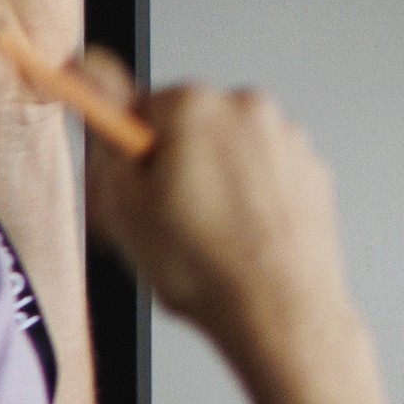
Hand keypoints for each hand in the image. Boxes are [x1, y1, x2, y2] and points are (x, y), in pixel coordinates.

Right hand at [69, 63, 395, 403]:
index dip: (128, 150)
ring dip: (213, 182)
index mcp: (193, 106)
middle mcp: (247, 108)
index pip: (138, 107)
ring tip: (207, 235)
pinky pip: (264, 175)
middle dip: (172, 165)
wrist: (279, 311)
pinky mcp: (311, 169)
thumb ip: (106, 140)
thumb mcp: (123, 205)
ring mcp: (286, 138)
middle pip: (188, 127)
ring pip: (228, 152)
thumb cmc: (206, 268)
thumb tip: (91, 92)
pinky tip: (240, 236)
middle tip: (163, 216)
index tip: (127, 172)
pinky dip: (250, 198)